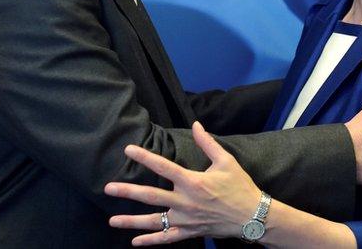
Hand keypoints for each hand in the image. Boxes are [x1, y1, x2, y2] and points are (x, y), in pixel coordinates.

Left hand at [105, 122, 261, 245]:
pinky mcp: (190, 232)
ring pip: (153, 221)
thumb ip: (207, 143)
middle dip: (127, 192)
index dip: (144, 157)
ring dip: (131, 221)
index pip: (163, 166)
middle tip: (108, 188)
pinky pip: (166, 238)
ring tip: (112, 220)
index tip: (128, 150)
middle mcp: (185, 202)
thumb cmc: (240, 187)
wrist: (253, 216)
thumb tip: (196, 124)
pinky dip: (150, 241)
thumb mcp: (226, 161)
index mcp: (193, 181)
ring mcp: (185, 219)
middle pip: (150, 196)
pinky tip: (135, 242)